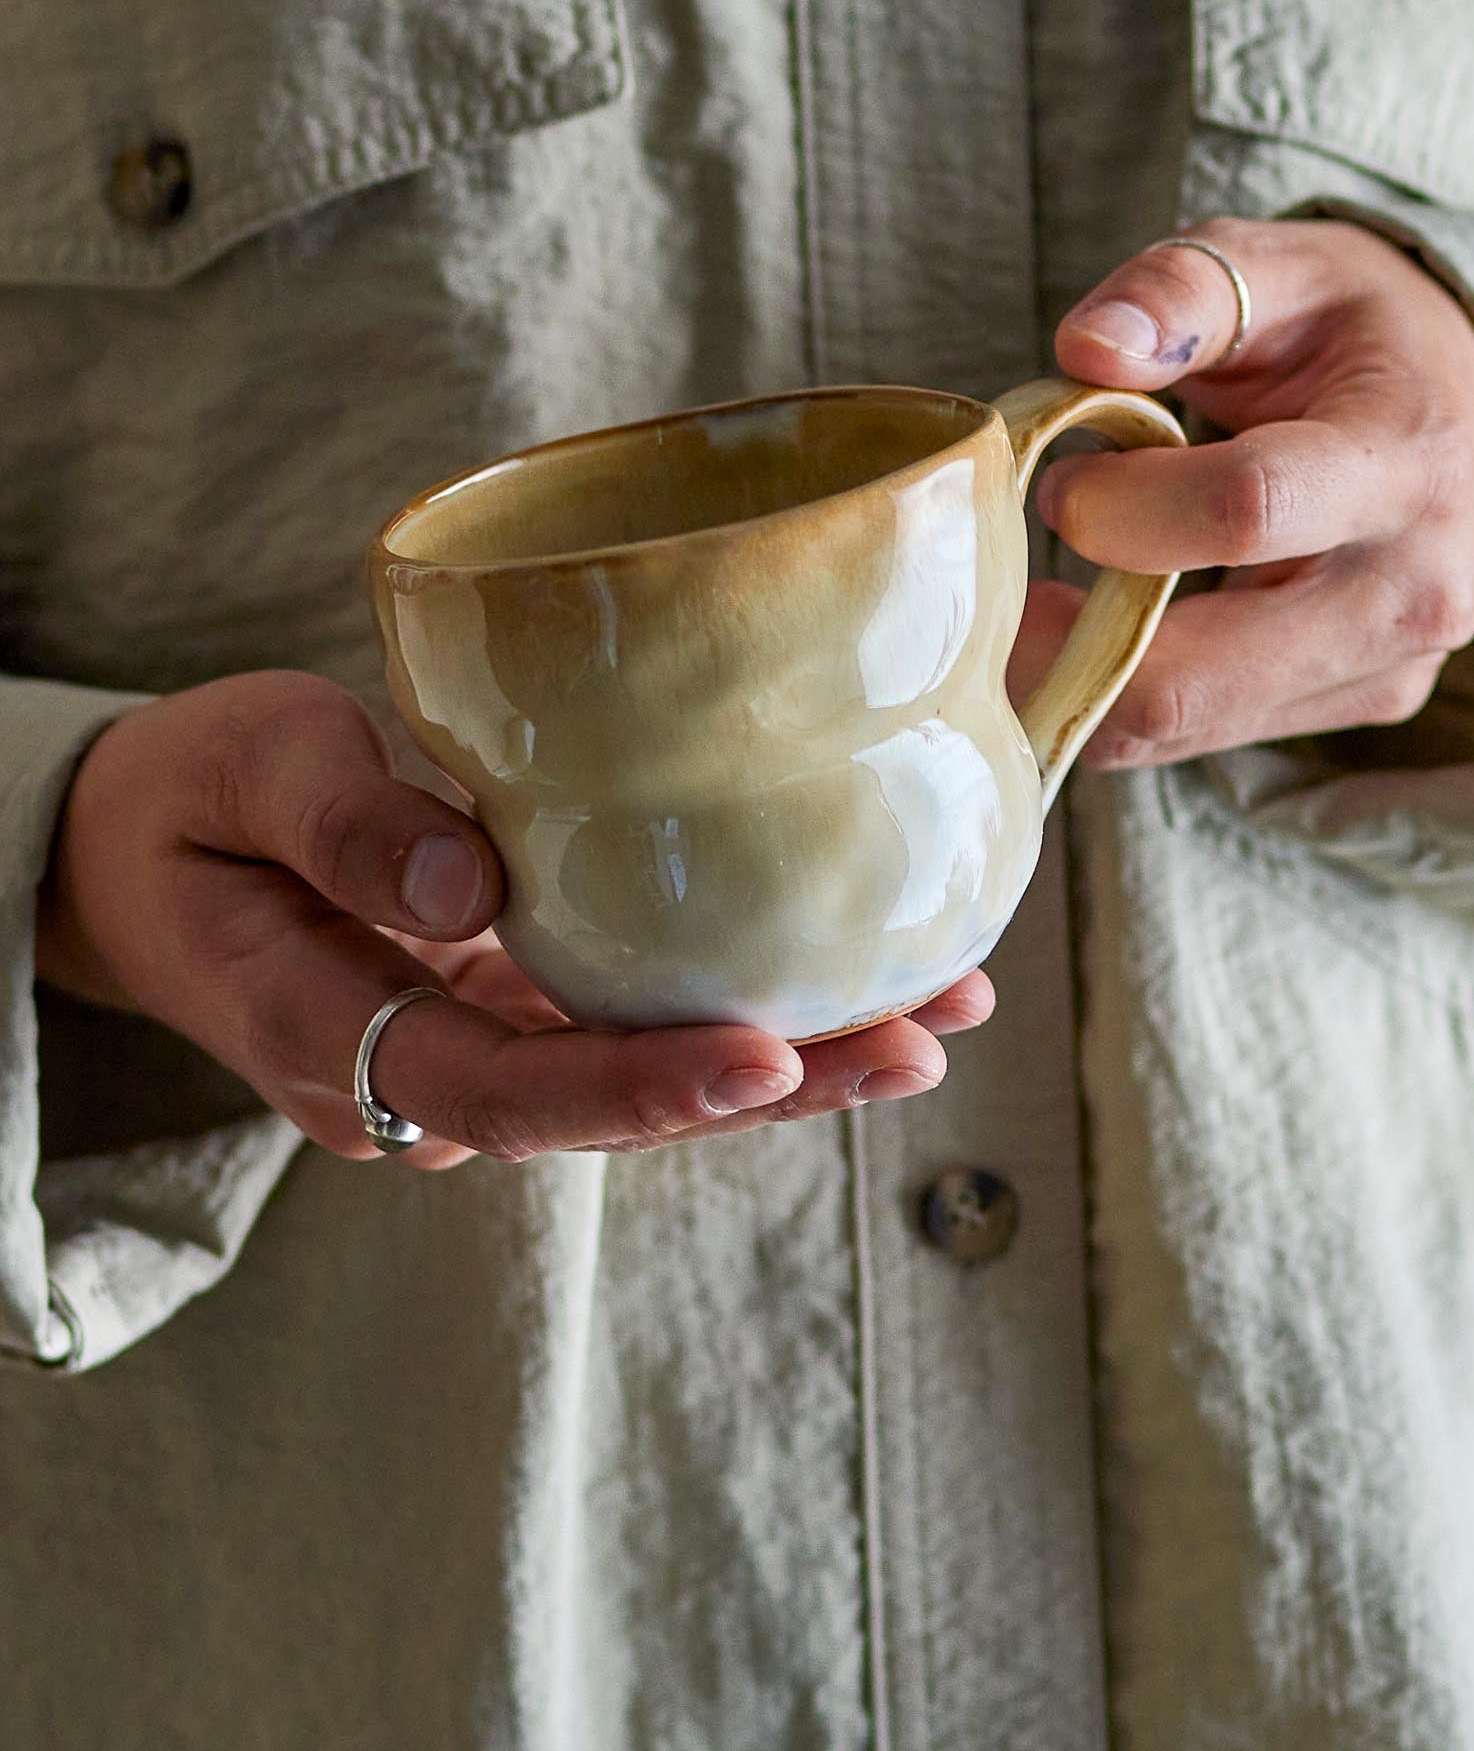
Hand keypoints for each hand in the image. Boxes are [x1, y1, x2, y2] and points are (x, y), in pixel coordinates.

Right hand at [35, 672, 991, 1168]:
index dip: (640, 1086)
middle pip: (606, 1109)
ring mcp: (465, 1055)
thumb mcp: (241, 770)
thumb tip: (467, 884)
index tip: (766, 1056)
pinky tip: (847, 982)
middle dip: (766, 1088)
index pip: (506, 1090)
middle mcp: (415, 1080)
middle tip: (914, 1040)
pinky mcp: (502, 1011)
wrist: (134, 856)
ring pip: (634, 1082)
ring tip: (933, 1015)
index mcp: (334, 1035)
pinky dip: (733, 1012)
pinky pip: (624, 1030)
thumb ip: (341, 824)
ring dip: (785, 1062)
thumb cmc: (184, 802)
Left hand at [1012, 218, 1473, 765]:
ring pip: (1177, 729)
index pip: (1244, 510)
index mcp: (1401, 461)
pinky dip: (1121, 692)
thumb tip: (1086, 348)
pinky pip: (1193, 737)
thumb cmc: (1347, 330)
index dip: (1119, 505)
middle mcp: (1406, 592)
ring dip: (1080, 674)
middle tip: (994, 594)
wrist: (1441, 406)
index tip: (1060, 481)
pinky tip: (1103, 624)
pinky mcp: (1347, 707)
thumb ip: (1180, 290)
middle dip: (1063, 645)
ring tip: (1048, 596)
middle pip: (1194, 678)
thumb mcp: (1280, 264)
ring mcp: (1382, 670)